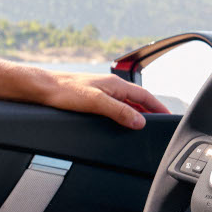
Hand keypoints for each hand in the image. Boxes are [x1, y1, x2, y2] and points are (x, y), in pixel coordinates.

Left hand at [35, 70, 167, 128]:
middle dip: (149, 112)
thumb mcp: (96, 102)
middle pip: (137, 100)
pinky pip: (113, 106)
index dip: (159, 107)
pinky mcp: (90, 97)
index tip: (169, 118)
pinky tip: (118, 122)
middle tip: (158, 126)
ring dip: (135, 114)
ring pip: (125, 103)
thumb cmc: (64, 91)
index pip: (145, 96)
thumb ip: (119, 111)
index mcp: (115, 84)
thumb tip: (139, 121)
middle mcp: (110, 86)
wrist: (42, 88)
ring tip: (141, 127)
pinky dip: (121, 115)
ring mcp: (100, 91)